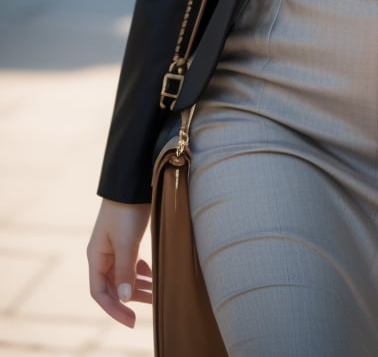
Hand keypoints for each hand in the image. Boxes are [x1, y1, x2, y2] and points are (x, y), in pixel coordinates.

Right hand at [87, 199, 151, 326]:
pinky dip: (142, 273)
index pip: (99, 292)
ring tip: (157, 294)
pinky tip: (155, 276)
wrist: (133, 180)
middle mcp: (103, 254)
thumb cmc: (126, 210)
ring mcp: (115, 247)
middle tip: (152, 306)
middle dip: (130, 298)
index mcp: (96, 256)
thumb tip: (124, 298)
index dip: (113, 309)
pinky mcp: (127, 239)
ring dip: (139, 286)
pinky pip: (132, 263)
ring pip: (124, 275)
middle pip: (113, 286)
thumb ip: (124, 269)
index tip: (131, 320)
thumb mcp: (126, 241)